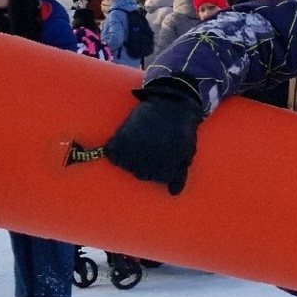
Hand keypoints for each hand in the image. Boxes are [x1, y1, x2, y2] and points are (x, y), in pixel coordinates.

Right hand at [103, 77, 204, 195]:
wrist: (171, 103)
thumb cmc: (181, 129)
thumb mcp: (185, 153)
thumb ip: (179, 175)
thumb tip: (173, 193)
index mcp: (164, 170)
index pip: (158, 179)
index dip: (161, 166)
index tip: (165, 152)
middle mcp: (147, 166)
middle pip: (140, 173)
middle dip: (146, 161)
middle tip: (153, 143)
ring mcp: (133, 153)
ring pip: (126, 164)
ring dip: (130, 155)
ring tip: (141, 140)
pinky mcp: (120, 139)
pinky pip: (111, 152)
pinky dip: (114, 148)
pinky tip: (123, 140)